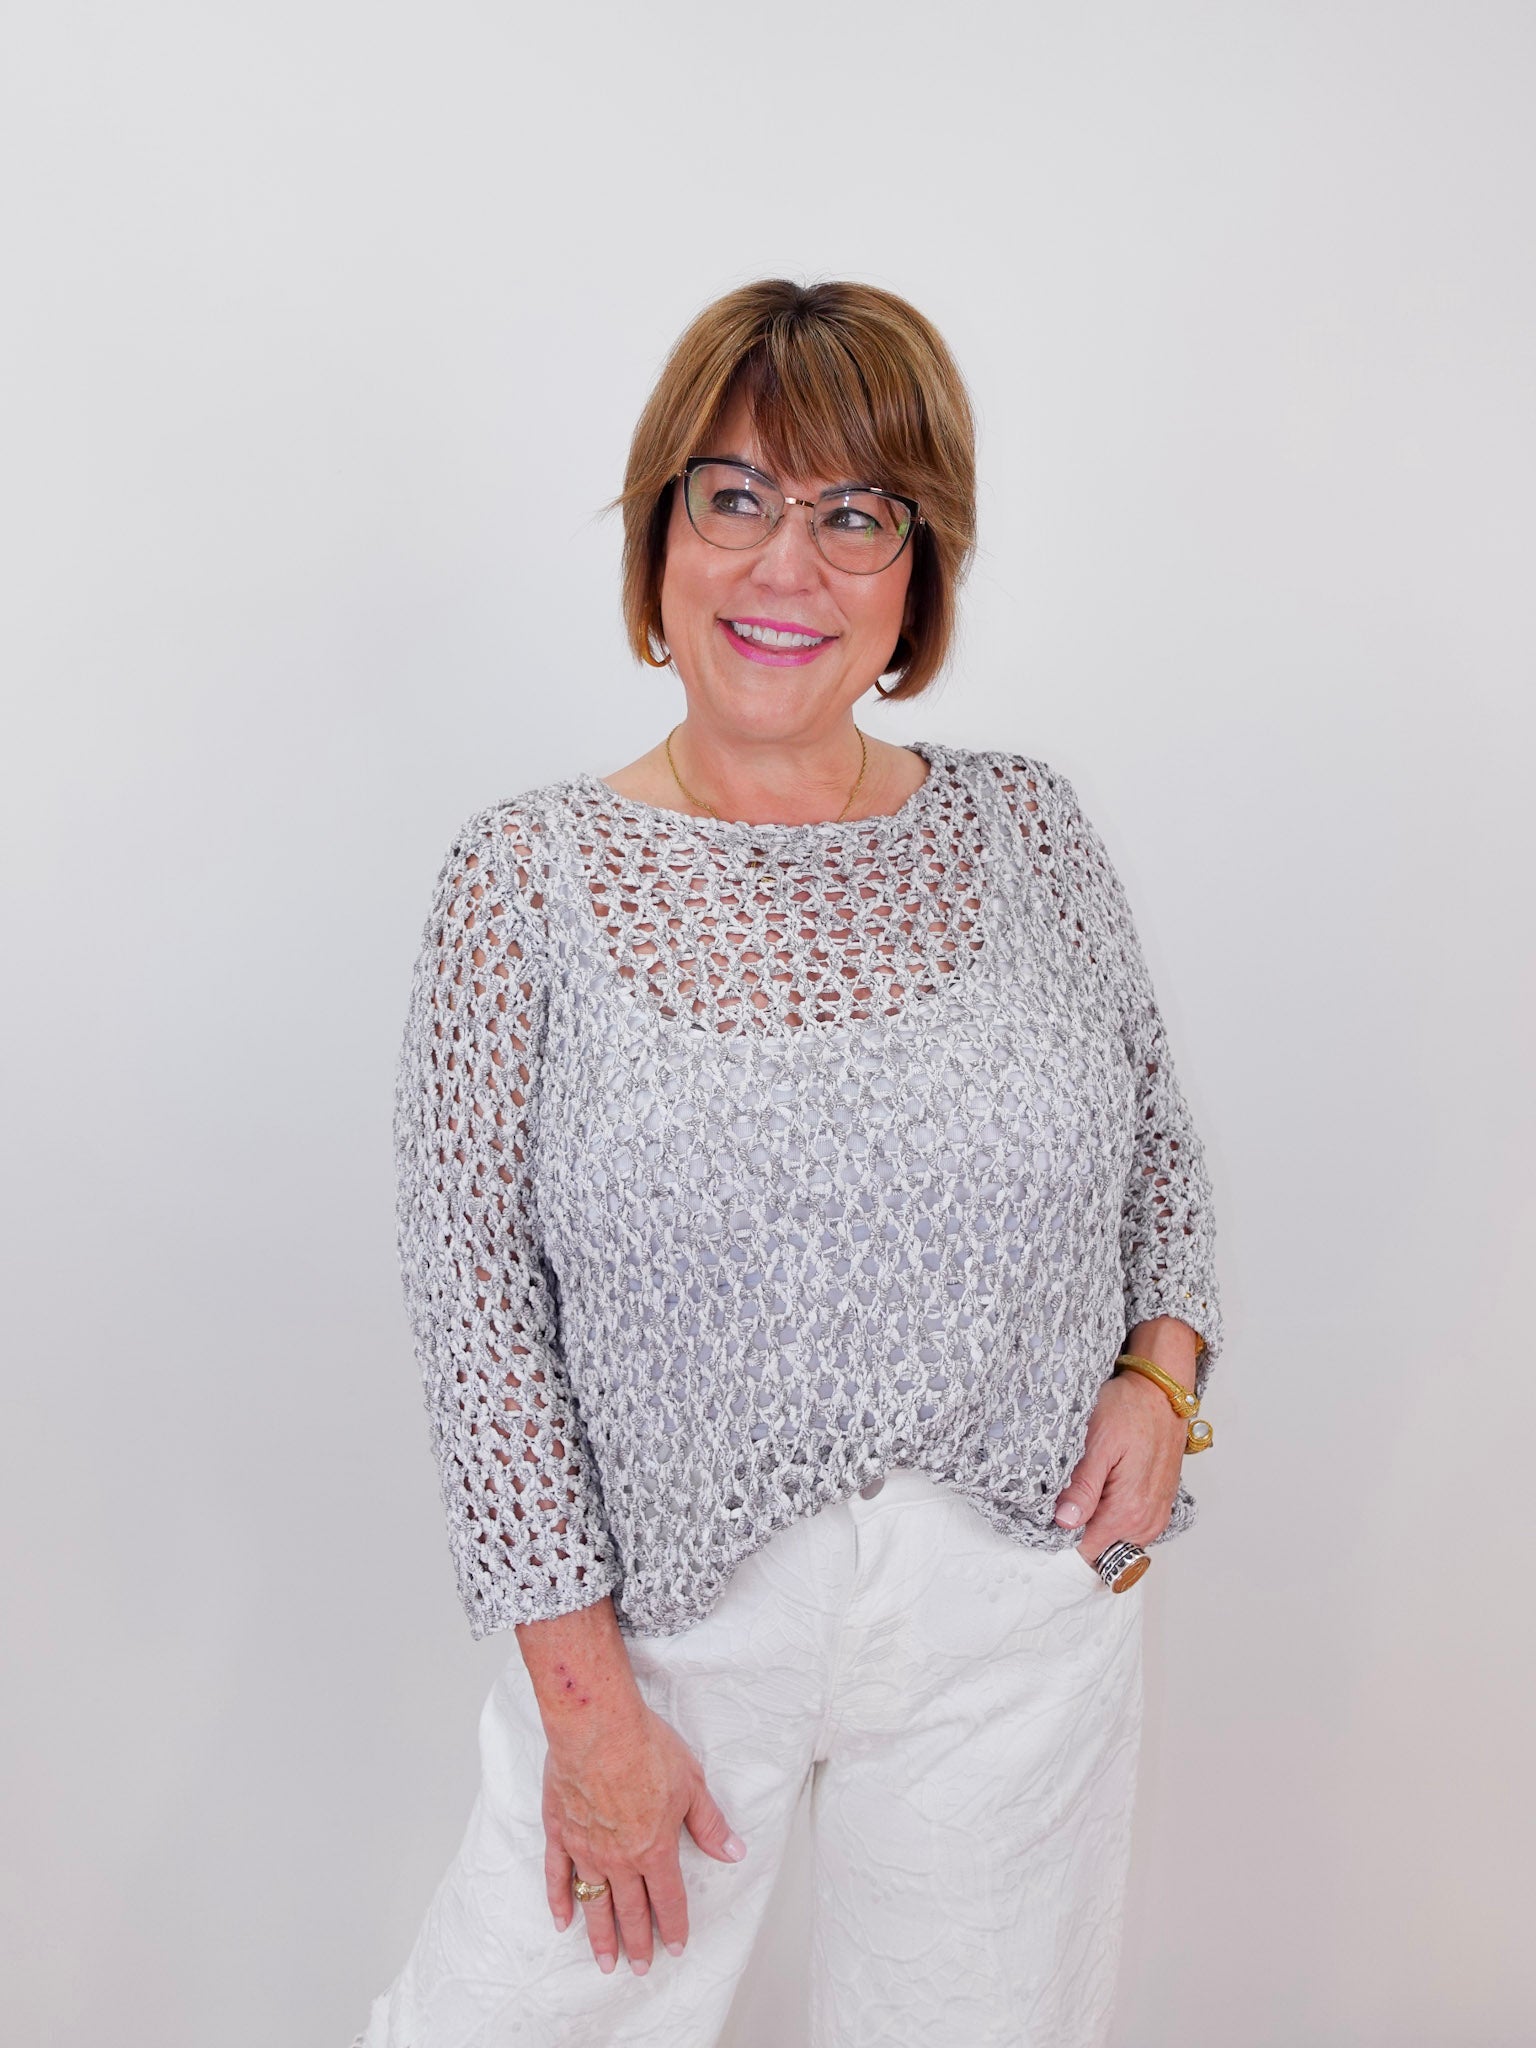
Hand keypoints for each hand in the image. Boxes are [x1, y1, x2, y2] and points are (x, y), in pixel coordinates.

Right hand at [541, 1699, 746, 1974]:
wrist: (597, 1725)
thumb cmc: (645, 1747)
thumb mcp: (692, 1783)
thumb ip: (709, 1823)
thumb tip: (734, 1852)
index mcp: (655, 1849)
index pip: (669, 1899)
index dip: (675, 1926)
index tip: (675, 1948)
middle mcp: (620, 1858)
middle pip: (631, 1910)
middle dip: (638, 1942)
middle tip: (640, 1968)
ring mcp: (586, 1848)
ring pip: (595, 1903)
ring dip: (601, 1936)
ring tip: (606, 1963)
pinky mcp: (559, 1831)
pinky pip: (557, 1876)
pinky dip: (560, 1901)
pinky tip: (563, 1921)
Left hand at [1053, 1369, 1185, 1564]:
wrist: (1162, 1393)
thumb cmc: (1130, 1409)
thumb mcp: (1098, 1441)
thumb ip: (1082, 1487)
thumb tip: (1064, 1522)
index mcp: (1128, 1511)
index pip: (1085, 1550)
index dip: (1061, 1536)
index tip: (1047, 1515)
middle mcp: (1146, 1522)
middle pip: (1098, 1548)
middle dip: (1076, 1528)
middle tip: (1063, 1492)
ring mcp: (1155, 1517)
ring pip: (1112, 1540)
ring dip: (1094, 1521)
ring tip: (1084, 1485)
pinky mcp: (1157, 1506)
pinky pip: (1128, 1527)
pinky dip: (1110, 1514)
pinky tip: (1102, 1486)